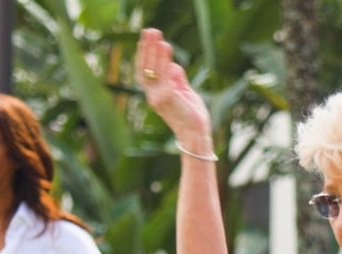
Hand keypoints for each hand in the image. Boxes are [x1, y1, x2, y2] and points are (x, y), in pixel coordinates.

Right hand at [135, 29, 212, 151]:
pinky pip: (165, 76)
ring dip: (155, 51)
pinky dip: (165, 62)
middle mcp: (153, 96)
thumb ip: (178, 79)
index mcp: (155, 94)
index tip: (148, 38)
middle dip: (147, 48)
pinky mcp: (168, 98)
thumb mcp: (185, 93)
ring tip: (159, 37)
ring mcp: (159, 97)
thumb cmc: (192, 115)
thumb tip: (174, 65)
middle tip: (150, 30)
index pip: (145, 71)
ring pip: (154, 70)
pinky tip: (167, 50)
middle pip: (145, 68)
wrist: (196, 134)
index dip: (145, 54)